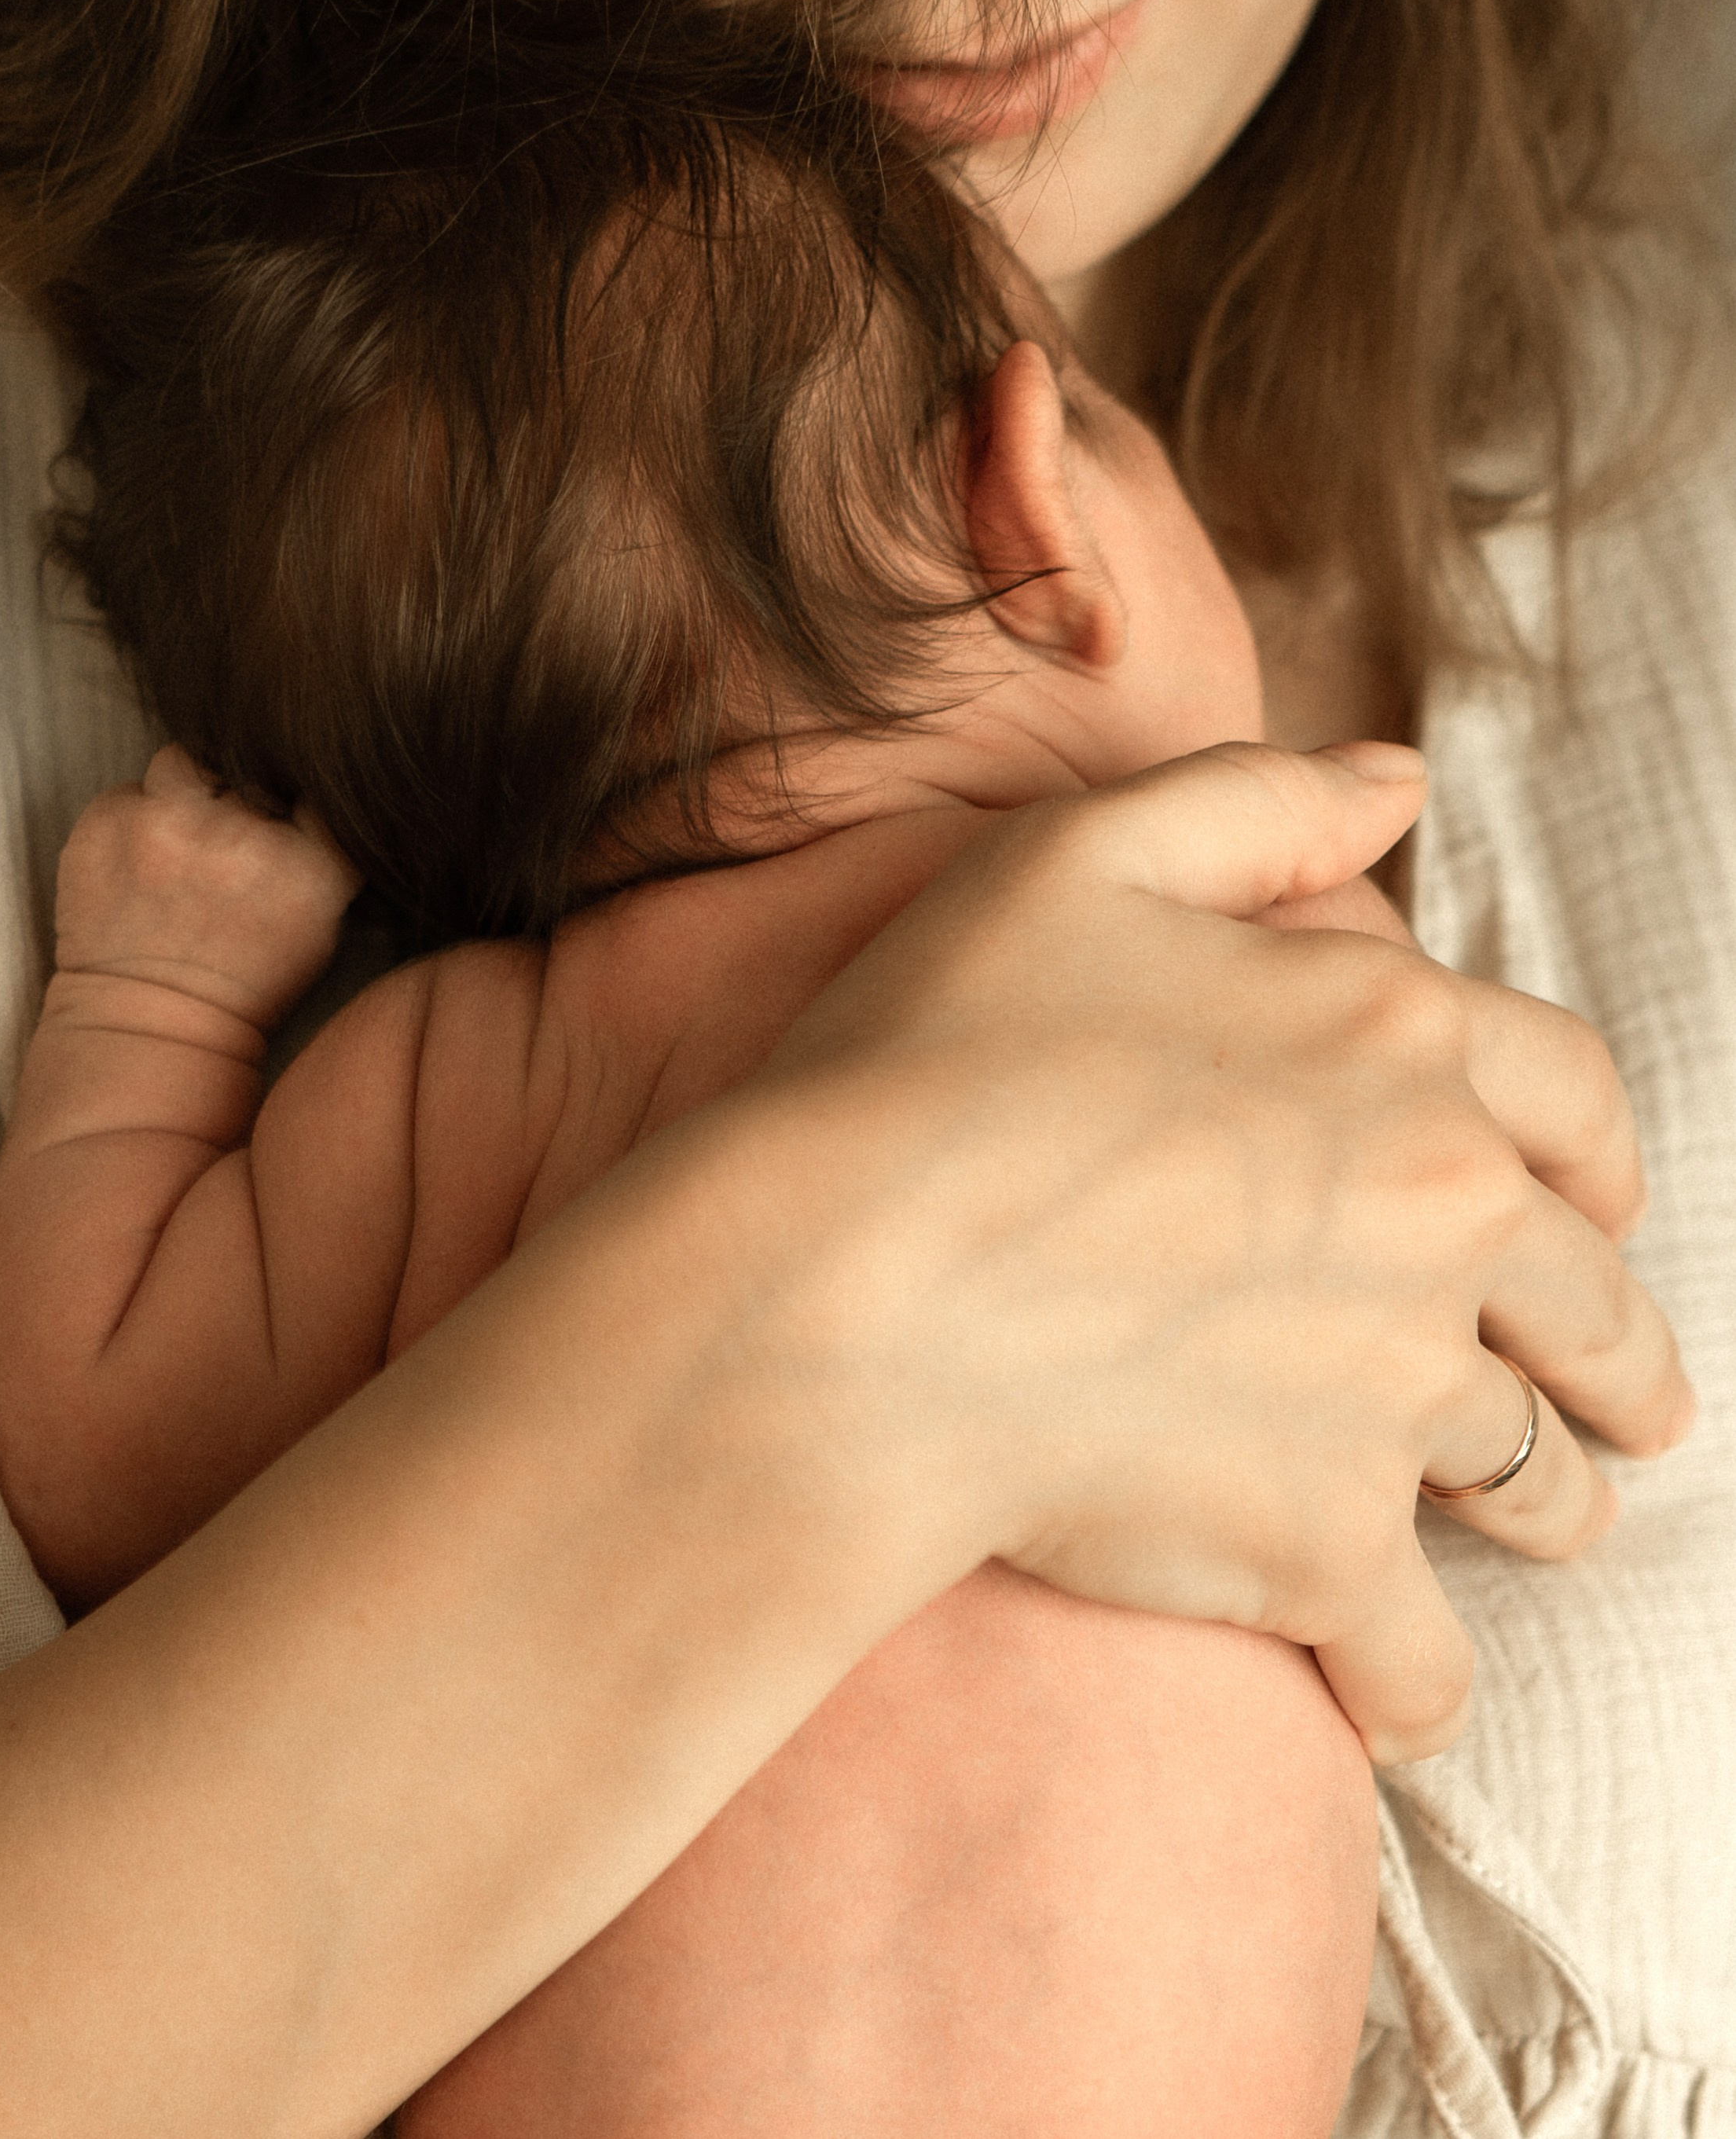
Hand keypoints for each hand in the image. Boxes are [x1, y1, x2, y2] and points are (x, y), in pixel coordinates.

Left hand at [54, 744, 361, 1030]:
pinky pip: (129, 790)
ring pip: (185, 762)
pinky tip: (139, 865)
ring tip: (177, 845)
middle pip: (250, 767)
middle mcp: (242, 838)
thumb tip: (304, 782)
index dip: (298, 794)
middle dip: (238, 795)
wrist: (146, 1030)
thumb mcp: (319, 924)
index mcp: (310, 867)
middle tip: (221, 844)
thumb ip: (322, 849)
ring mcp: (167, 826)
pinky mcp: (105, 826)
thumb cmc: (242, 984)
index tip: (282, 817)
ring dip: (184, 793)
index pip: (319, 783)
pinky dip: (135, 818)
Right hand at [740, 741, 1691, 1762]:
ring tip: (1546, 1527)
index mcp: (1397, 1038)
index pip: (1571, 1095)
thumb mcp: (1082, 854)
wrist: (839, 1284)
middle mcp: (1437, 1211)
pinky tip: (1398, 1689)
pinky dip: (1418, 1680)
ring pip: (1530, 1472)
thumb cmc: (931, 1051)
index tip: (1602, 1206)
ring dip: (1553, 1502)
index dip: (1599, 1154)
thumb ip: (1260, 803)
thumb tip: (1401, 779)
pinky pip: (1421, 1654)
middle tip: (1630, 1404)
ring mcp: (1393, 1389)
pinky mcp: (1323, 1546)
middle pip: (1587, 1302)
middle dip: (1619, 1358)